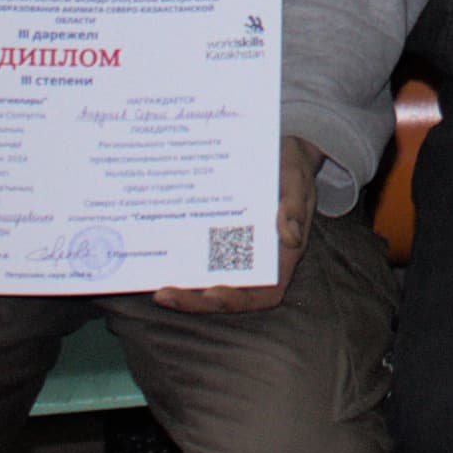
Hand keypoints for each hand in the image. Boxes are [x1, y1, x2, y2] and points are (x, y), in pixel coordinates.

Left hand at [152, 141, 324, 312]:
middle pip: (225, 295)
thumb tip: (290, 236)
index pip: (263, 294)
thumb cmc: (290, 167)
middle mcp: (253, 260)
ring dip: (183, 290)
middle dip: (195, 301)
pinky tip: (156, 257)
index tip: (212, 293)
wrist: (276, 151)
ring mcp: (231, 252)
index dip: (237, 300)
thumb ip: (294, 205)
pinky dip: (177, 263)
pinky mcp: (213, 237)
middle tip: (165, 294)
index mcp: (280, 257)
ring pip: (207, 283)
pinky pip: (196, 257)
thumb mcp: (297, 179)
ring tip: (158, 289)